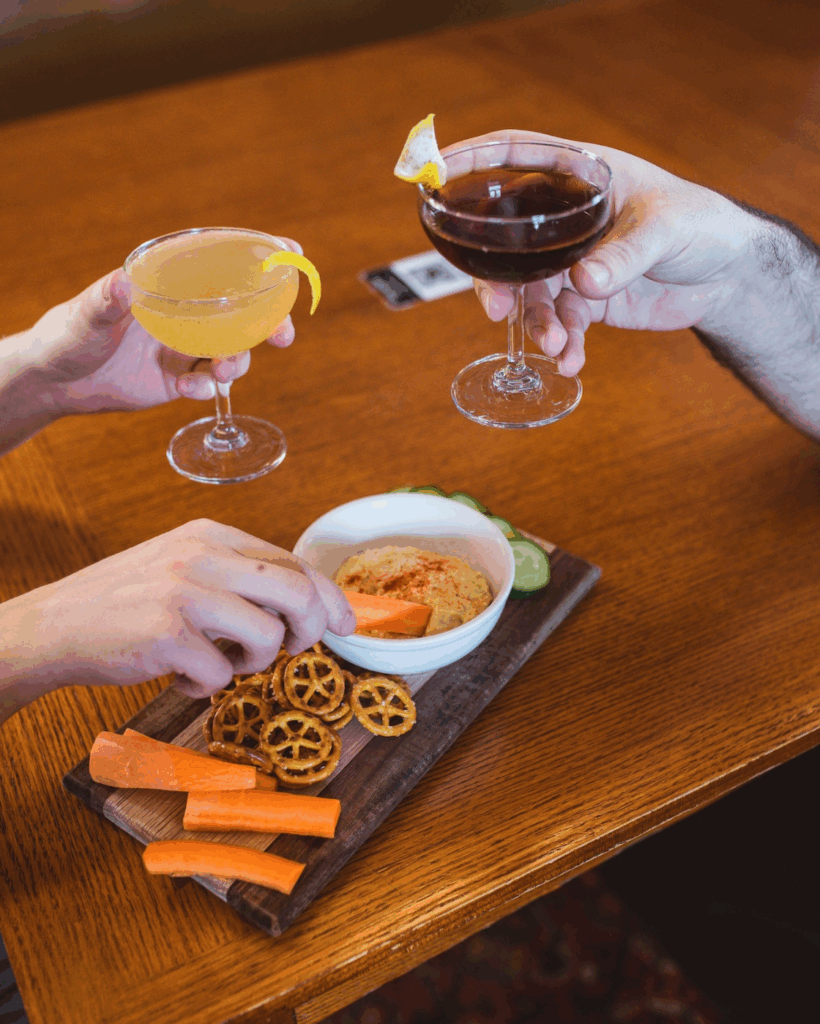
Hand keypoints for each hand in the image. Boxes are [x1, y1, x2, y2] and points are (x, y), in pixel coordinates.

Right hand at [0, 519, 355, 709]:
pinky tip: (182, 676)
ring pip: (268, 637)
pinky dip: (208, 686)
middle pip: (297, 592)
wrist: (55, 624)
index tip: (345, 623)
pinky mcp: (167, 635)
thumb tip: (307, 603)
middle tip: (294, 649)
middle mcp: (202, 556)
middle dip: (310, 630)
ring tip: (221, 662)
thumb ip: (238, 576)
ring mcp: (185, 593)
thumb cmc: (127, 601)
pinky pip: (222, 674)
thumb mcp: (184, 566)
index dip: (329, 597)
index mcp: (212, 534)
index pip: (293, 561)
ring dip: (253, 663)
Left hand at [23, 238, 302, 414]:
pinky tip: (189, 390)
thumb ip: (106, 300)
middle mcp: (184, 313)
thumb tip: (123, 283)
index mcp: (169, 285)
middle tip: (283, 335)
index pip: (219, 264)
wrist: (57, 383)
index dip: (258, 258)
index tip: (291, 254)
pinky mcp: (180, 380)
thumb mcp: (85, 314)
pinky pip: (208, 383)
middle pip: (241, 312)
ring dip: (238, 360)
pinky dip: (207, 388)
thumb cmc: (67, 334)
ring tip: (223, 372)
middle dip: (269, 322)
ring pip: (232, 350)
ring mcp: (184, 347)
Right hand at [455, 131, 754, 375]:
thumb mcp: (667, 228)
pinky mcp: (585, 300)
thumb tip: (585, 283)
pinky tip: (571, 362)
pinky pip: (559, 324)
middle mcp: (565, 217)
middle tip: (497, 310)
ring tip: (555, 347)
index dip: (472, 158)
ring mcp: (571, 260)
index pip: (516, 155)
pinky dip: (562, 346)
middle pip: (508, 240)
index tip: (435, 171)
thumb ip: (625, 254)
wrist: (728, 276)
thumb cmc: (703, 225)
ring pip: (530, 292)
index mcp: (580, 175)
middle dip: (496, 279)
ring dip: (536, 324)